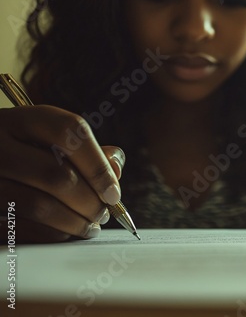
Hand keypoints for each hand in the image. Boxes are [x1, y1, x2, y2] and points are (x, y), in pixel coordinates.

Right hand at [0, 105, 124, 242]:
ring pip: (39, 206)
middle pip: (56, 174)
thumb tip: (115, 167)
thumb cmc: (23, 156)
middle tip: (103, 214)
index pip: (69, 131)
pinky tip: (64, 234)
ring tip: (90, 226)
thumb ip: (85, 150)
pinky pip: (19, 229)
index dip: (98, 166)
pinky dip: (50, 236)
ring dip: (74, 223)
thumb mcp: (48, 141)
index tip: (113, 193)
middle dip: (90, 202)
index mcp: (21, 120)